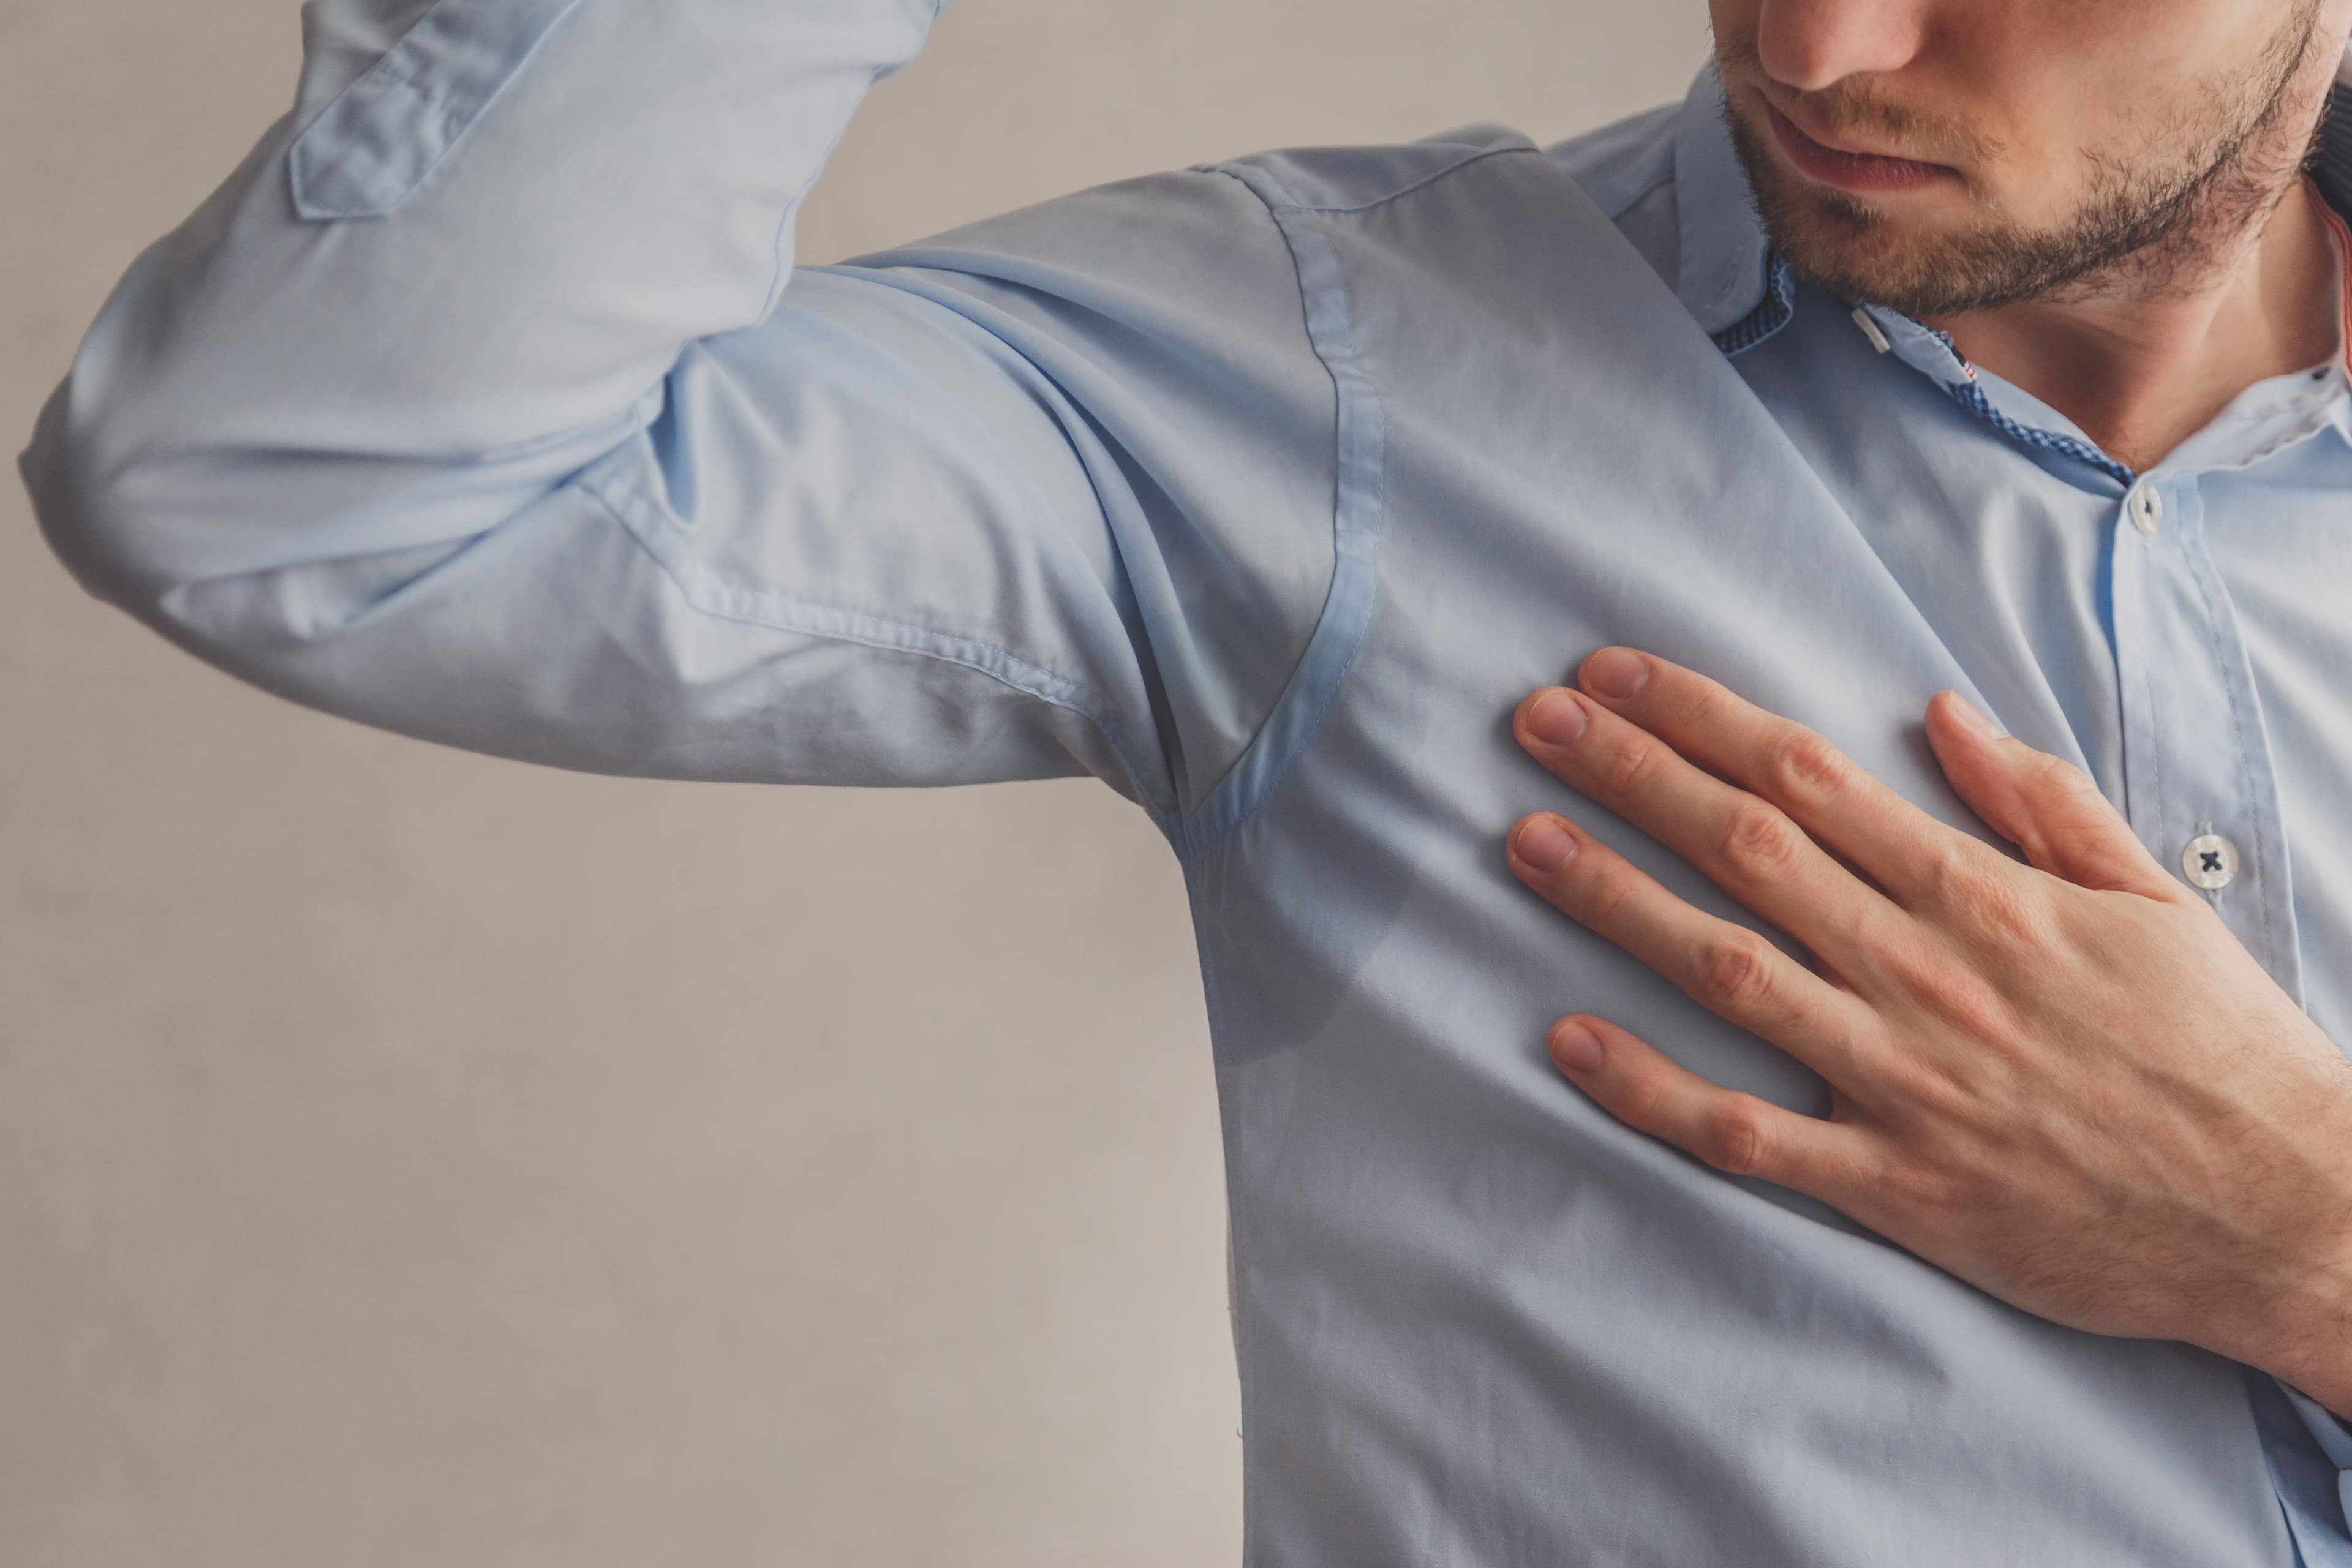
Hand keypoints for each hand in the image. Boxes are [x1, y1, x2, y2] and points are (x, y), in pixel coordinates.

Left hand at [1506, 646, 2351, 1410]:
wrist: (2292, 1215)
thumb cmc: (2222, 1050)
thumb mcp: (2153, 898)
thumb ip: (2040, 801)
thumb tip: (1940, 712)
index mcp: (1983, 895)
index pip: (1810, 775)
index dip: (1698, 716)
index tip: (1616, 673)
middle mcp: (1927, 973)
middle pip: (1746, 848)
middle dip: (1630, 774)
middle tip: (1534, 721)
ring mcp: (1902, 1081)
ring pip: (1727, 970)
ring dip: (1615, 899)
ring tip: (1523, 841)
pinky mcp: (1894, 1186)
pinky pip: (1747, 1134)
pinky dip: (1652, 1089)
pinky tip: (1567, 1041)